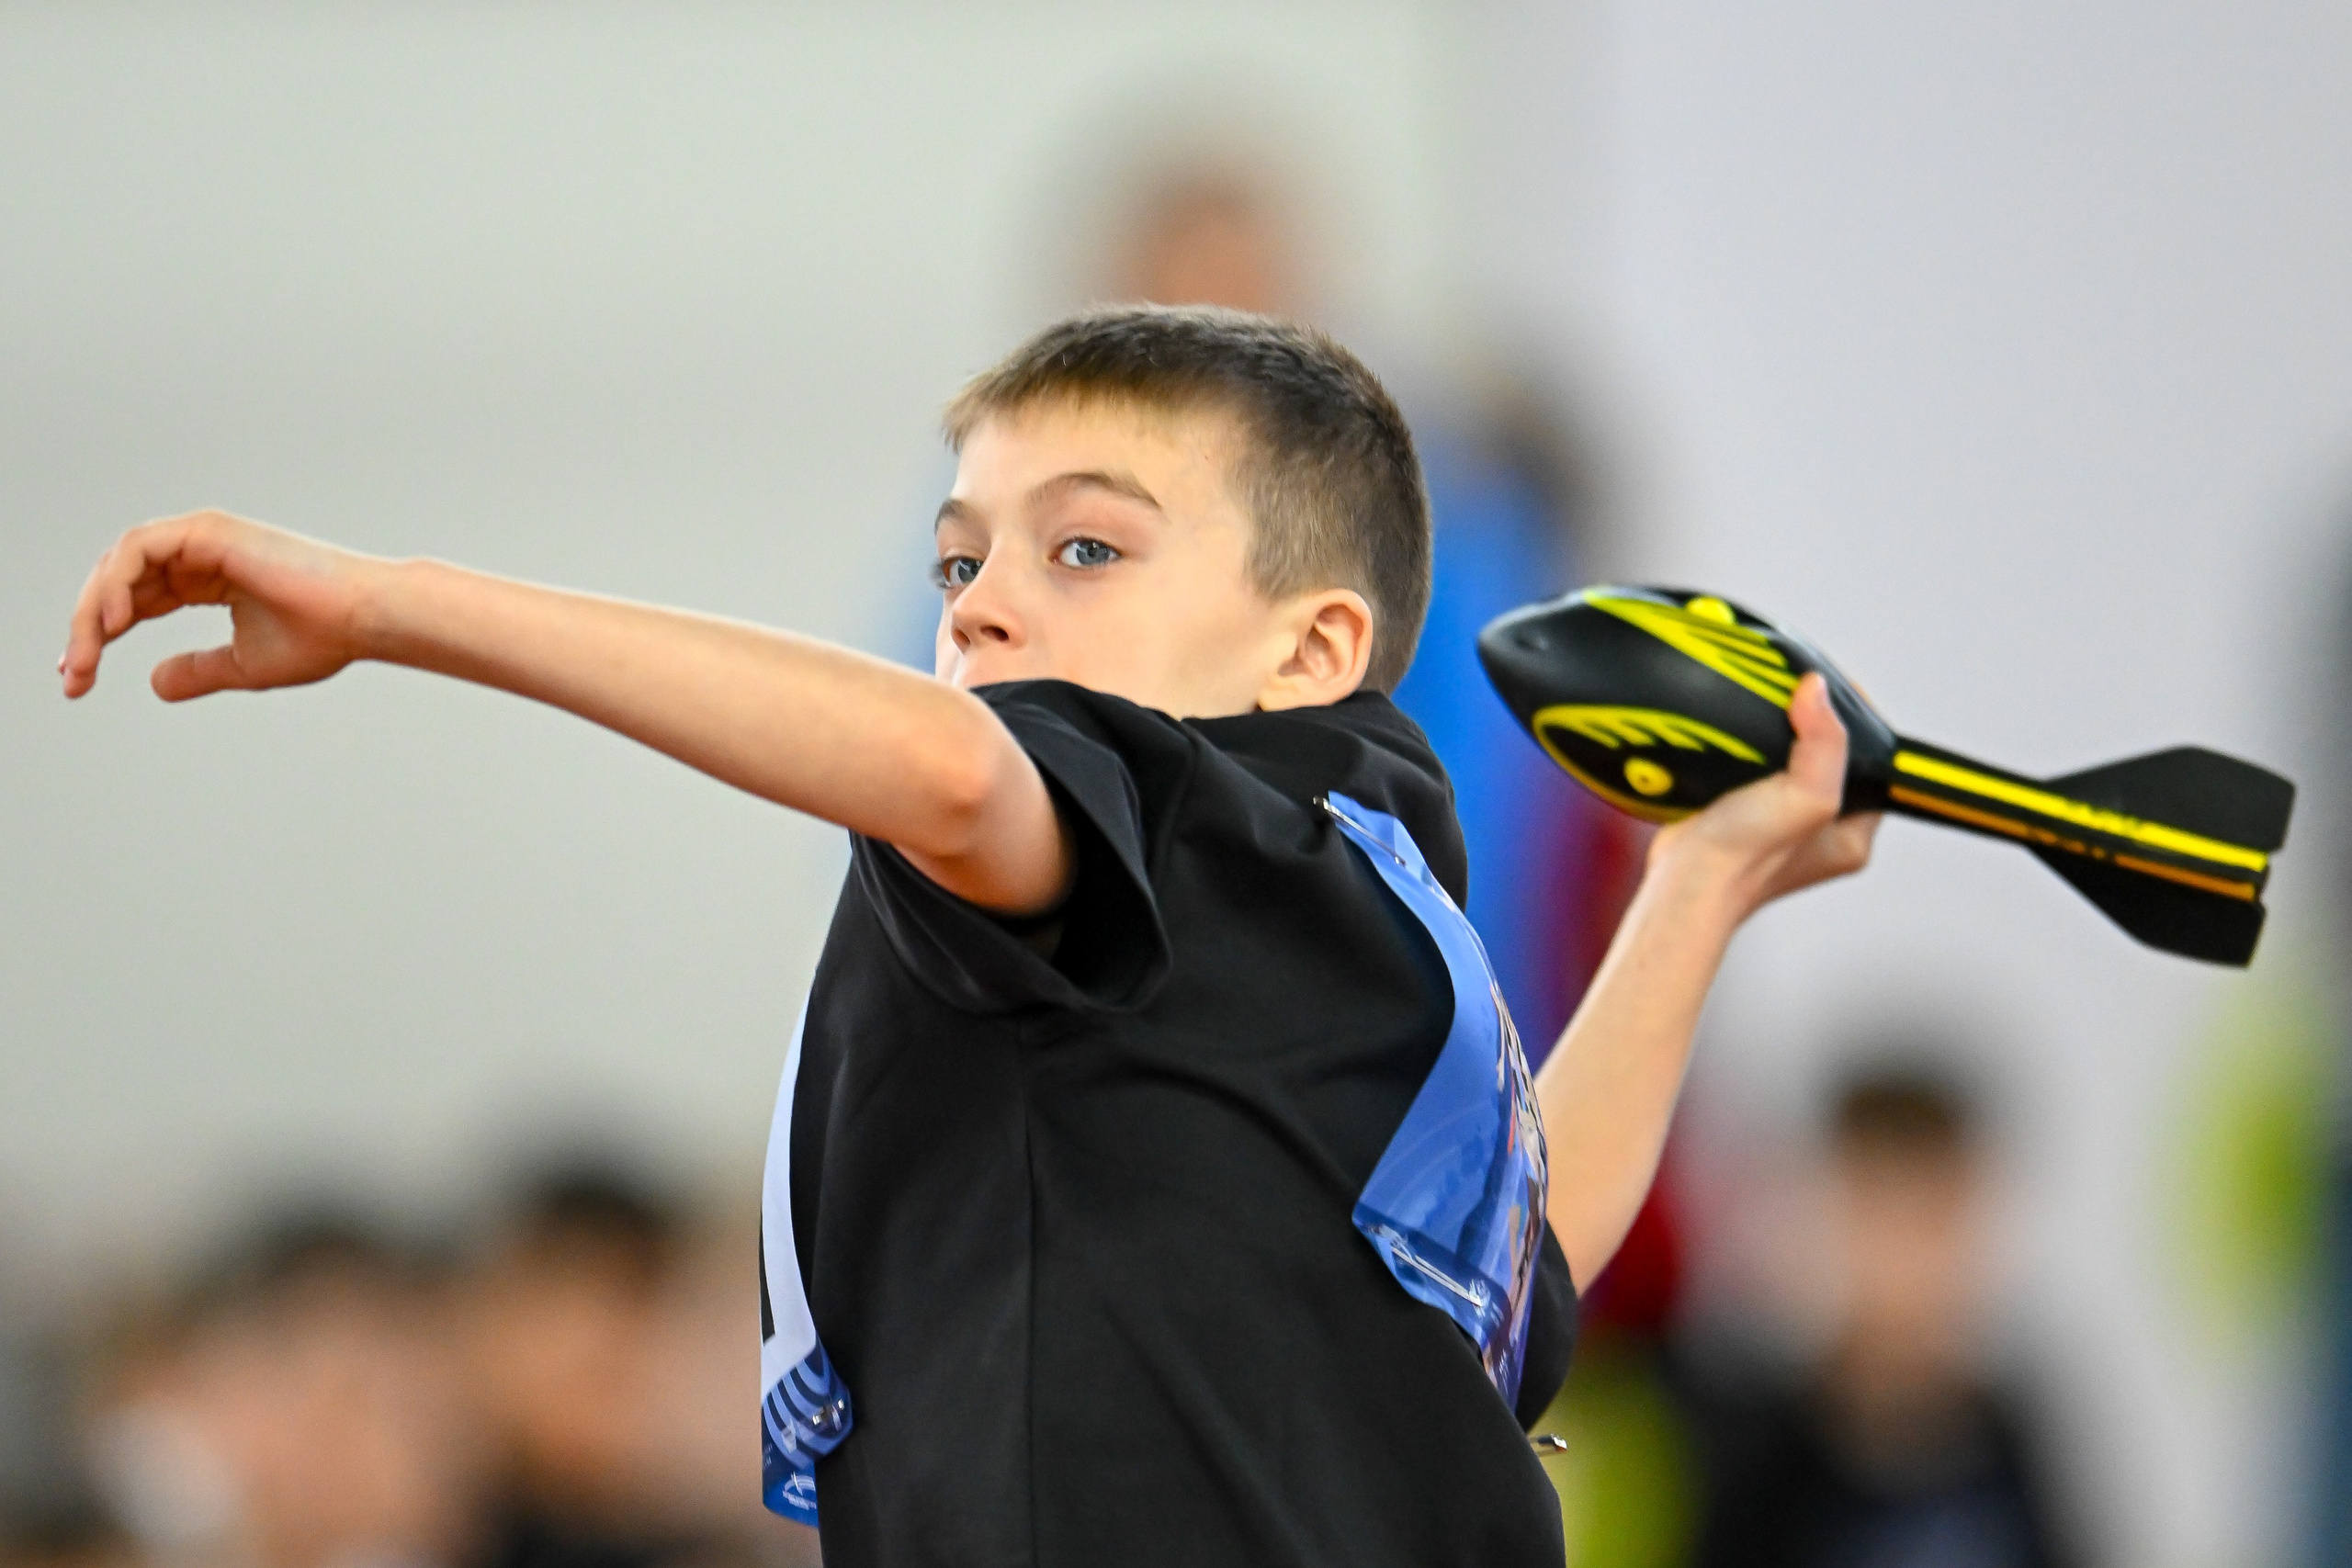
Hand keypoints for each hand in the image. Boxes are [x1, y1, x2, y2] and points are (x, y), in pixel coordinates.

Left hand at [60, 510, 380, 700]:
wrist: (365, 617)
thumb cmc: (324, 637)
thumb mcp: (245, 664)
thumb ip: (198, 669)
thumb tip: (152, 683)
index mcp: (209, 576)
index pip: (138, 598)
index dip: (102, 634)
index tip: (78, 677)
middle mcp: (200, 550)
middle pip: (120, 581)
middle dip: (87, 627)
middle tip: (73, 676)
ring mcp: (203, 536)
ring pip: (121, 563)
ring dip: (93, 609)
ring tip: (87, 654)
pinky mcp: (209, 531)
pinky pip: (139, 550)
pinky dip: (118, 583)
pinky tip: (115, 624)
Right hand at [1648, 672, 1880, 919]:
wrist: (1682, 884)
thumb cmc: (1746, 858)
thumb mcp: (1806, 796)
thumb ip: (1825, 741)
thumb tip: (1816, 688)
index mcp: (1852, 834)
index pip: (1872, 762)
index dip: (1857, 721)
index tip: (1832, 686)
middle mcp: (1820, 830)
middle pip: (1829, 756)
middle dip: (1814, 721)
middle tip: (1795, 689)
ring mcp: (1778, 822)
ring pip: (1788, 758)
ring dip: (1775, 731)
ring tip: (1766, 699)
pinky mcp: (1739, 813)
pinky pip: (1752, 766)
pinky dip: (1745, 744)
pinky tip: (1735, 727)